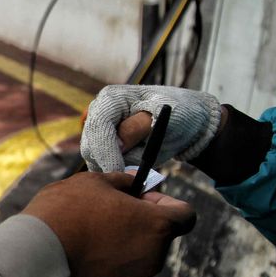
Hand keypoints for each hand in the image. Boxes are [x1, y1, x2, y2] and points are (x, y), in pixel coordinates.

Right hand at [23, 172, 195, 276]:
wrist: (34, 251)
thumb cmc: (64, 209)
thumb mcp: (93, 181)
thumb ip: (123, 181)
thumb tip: (135, 183)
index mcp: (157, 225)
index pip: (186, 216)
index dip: (164, 205)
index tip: (139, 201)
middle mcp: (154, 258)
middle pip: (157, 241)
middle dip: (138, 229)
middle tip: (104, 219)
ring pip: (137, 265)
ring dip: (121, 254)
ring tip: (86, 243)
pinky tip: (87, 270)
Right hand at [80, 85, 221, 172]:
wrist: (184, 124)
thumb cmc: (177, 114)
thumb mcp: (163, 117)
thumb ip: (138, 128)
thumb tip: (118, 144)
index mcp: (111, 98)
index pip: (99, 126)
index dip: (105, 149)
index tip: (118, 170)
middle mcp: (98, 112)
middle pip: (91, 144)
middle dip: (108, 162)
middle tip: (131, 178)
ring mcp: (98, 131)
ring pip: (93, 158)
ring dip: (113, 168)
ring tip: (138, 169)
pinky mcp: (101, 147)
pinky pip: (100, 166)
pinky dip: (114, 172)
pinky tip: (131, 171)